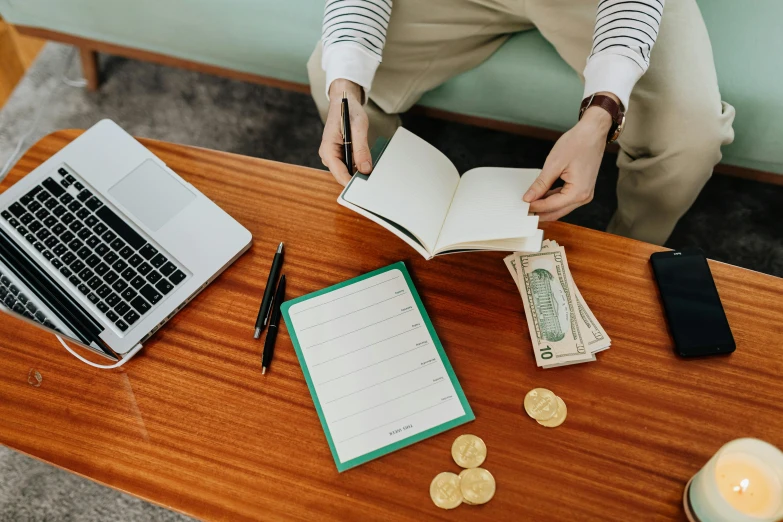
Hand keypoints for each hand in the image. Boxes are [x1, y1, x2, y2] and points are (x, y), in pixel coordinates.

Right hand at [319, 79, 372, 185]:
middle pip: (343, 175)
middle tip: (374, 180)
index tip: (365, 189)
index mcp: (328, 149)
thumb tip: (365, 169)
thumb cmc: (348, 111)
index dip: (352, 183)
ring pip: (347, 171)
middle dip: (357, 178)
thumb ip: (361, 149)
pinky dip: (358, 165)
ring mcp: (333, 156)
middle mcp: (328, 155)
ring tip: (372, 171)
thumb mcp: (358, 128)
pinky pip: (349, 165)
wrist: (344, 101)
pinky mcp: (339, 155)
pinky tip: (367, 163)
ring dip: (359, 172)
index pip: (340, 173)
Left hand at [522, 97, 614, 220]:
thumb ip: (541, 185)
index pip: (551, 206)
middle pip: (557, 211)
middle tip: (522, 210)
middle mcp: (584, 197)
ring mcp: (585, 194)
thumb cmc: (577, 143)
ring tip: (529, 203)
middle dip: (539, 212)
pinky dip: (553, 200)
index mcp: (578, 192)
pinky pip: (565, 200)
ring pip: (561, 208)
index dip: (534, 206)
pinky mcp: (583, 189)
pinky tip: (541, 197)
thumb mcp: (554, 164)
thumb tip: (529, 198)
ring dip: (545, 207)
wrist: (593, 132)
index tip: (521, 206)